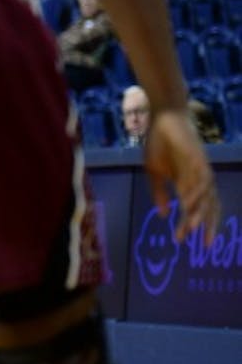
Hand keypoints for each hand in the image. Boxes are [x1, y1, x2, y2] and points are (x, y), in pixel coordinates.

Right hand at [145, 110, 220, 244]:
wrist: (163, 118)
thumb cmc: (159, 143)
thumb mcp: (155, 172)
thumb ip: (159, 193)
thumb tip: (164, 215)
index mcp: (189, 183)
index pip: (196, 208)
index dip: (192, 224)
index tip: (182, 241)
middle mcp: (200, 180)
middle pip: (208, 207)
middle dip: (205, 225)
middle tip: (203, 245)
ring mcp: (201, 170)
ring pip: (205, 196)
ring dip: (198, 213)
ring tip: (190, 228)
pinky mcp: (198, 160)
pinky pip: (200, 180)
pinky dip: (195, 193)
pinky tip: (187, 203)